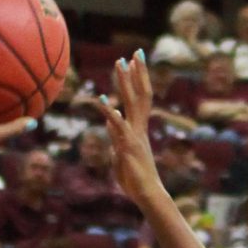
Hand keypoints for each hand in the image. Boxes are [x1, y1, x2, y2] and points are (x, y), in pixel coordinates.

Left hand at [104, 54, 161, 209]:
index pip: (141, 99)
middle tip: (135, 52)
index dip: (138, 80)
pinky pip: (118, 126)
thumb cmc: (134, 178)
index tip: (135, 61)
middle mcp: (139, 128)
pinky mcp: (127, 146)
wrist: (146, 194)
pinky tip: (101, 101)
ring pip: (132, 103)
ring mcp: (135, 135)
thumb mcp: (120, 153)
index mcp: (139, 129)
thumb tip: (109, 122)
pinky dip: (110, 113)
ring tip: (120, 63)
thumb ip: (116, 136)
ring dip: (126, 82)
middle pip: (141, 94)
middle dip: (138, 73)